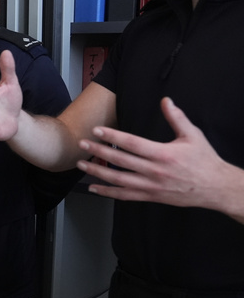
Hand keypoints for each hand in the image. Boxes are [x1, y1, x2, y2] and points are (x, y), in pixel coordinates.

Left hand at [77, 98, 243, 218]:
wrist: (216, 188)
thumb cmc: (204, 160)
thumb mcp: (193, 135)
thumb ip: (177, 118)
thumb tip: (166, 100)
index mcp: (163, 154)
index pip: (132, 143)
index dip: (113, 136)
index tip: (97, 130)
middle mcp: (154, 171)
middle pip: (120, 160)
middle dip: (98, 151)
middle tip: (82, 144)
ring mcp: (150, 186)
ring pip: (118, 180)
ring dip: (97, 172)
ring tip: (81, 164)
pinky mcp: (150, 197)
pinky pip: (124, 196)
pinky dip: (107, 193)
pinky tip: (93, 188)